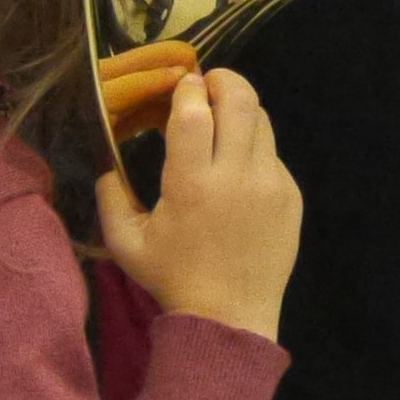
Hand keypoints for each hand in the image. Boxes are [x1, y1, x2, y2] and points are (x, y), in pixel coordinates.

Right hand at [96, 69, 300, 341]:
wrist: (230, 319)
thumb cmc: (173, 279)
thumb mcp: (125, 243)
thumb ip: (110, 197)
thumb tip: (108, 161)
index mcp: (191, 184)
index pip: (194, 111)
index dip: (187, 88)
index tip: (181, 86)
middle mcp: (235, 177)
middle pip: (240, 99)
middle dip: (223, 80)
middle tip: (207, 85)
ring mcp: (270, 185)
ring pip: (261, 121)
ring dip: (240, 111)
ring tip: (222, 122)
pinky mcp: (291, 196)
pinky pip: (272, 154)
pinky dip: (253, 148)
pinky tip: (236, 169)